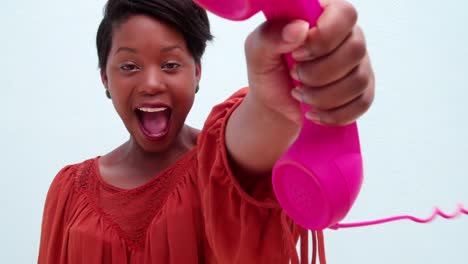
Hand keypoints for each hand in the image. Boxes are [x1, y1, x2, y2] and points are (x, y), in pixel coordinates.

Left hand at [244, 0, 374, 125]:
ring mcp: (358, 63)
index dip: (323, 38)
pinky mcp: (362, 90)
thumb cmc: (268, 72)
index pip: (344, 14)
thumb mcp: (257, 52)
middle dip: (318, 73)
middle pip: (356, 50)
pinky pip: (361, 103)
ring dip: (322, 96)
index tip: (297, 54)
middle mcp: (348, 35)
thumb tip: (299, 28)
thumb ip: (271, 35)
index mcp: (323, 15)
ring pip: (358, 81)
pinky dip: (333, 114)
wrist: (274, 105)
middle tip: (294, 76)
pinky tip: (313, 111)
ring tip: (299, 94)